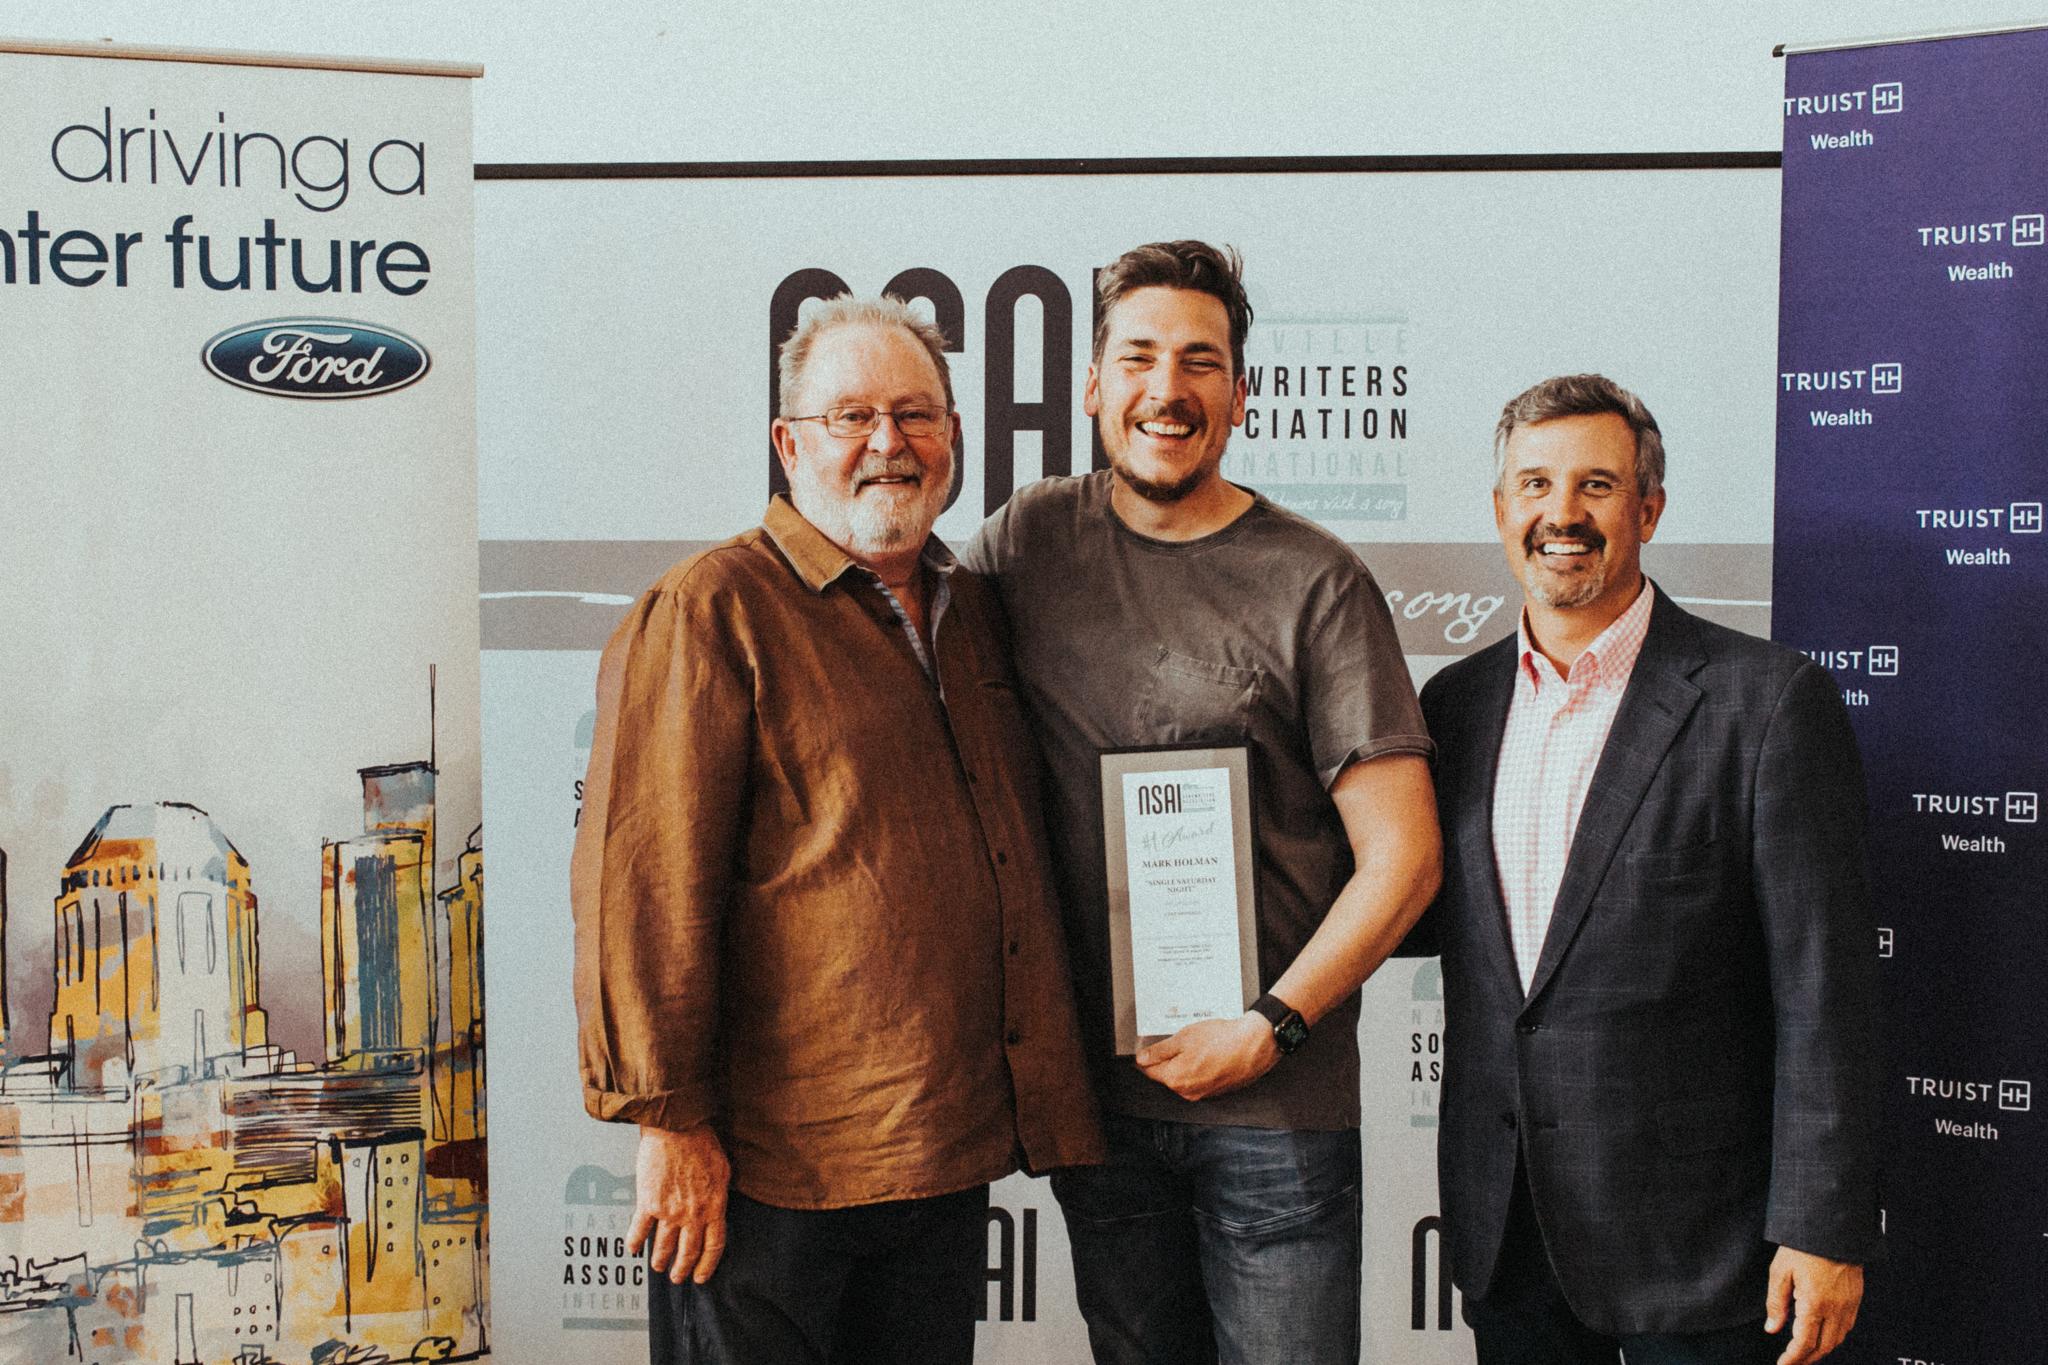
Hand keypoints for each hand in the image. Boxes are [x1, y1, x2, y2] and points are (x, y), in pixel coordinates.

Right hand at [627, 1123, 730, 1284]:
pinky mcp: (648, 1203)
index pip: (714, 1246)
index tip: (701, 1276)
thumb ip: (719, 1193)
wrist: (677, 1127)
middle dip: (683, 1269)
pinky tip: (633, 1248)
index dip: (707, 1265)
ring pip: (664, 1246)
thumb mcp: (723, 1170)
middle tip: (678, 1277)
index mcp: (714, 1207)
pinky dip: (635, 1241)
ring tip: (658, 1267)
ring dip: (661, 1260)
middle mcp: (693, 1214)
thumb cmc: (701, 1142)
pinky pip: (640, 1230)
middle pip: (689, 1251)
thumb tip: (718, 1206)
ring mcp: (670, 1211)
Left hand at [1134, 1012, 1279, 1101]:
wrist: (1254, 1045)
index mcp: (1175, 1079)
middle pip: (1167, 1076)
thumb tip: (1142, 1059)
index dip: (1147, 1057)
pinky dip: (1200, 1069)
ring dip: (1185, 1064)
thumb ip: (1160, 1050)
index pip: (1149, 1071)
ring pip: (1184, 1079)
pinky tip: (1210, 1055)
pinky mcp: (1216, 1091)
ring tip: (1199, 1046)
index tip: (1149, 1048)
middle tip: (1180, 1042)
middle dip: (1168, 1061)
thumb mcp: (1184, 1038)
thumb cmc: (1222, 1040)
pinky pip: (1199, 1081)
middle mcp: (1188, 1092)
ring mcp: (1203, 1094)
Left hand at [1765, 1245, 1862, 1364]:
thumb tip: (1772, 1328)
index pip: (1804, 1342)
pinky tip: (1823, 1336)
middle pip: (1823, 1347)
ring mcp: (1849, 1305)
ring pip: (1837, 1340)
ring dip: (1821, 1351)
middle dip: (1807, 1359)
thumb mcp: (1780, 1271)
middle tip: (1792, 1363)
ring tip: (1805, 1354)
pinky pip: (1847, 1327)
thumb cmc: (1804, 1246)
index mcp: (1815, 1303)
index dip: (1793, 1358)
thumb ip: (1776, 1303)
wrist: (1833, 1229)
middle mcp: (1835, 1308)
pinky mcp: (1855, 1299)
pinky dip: (1834, 1338)